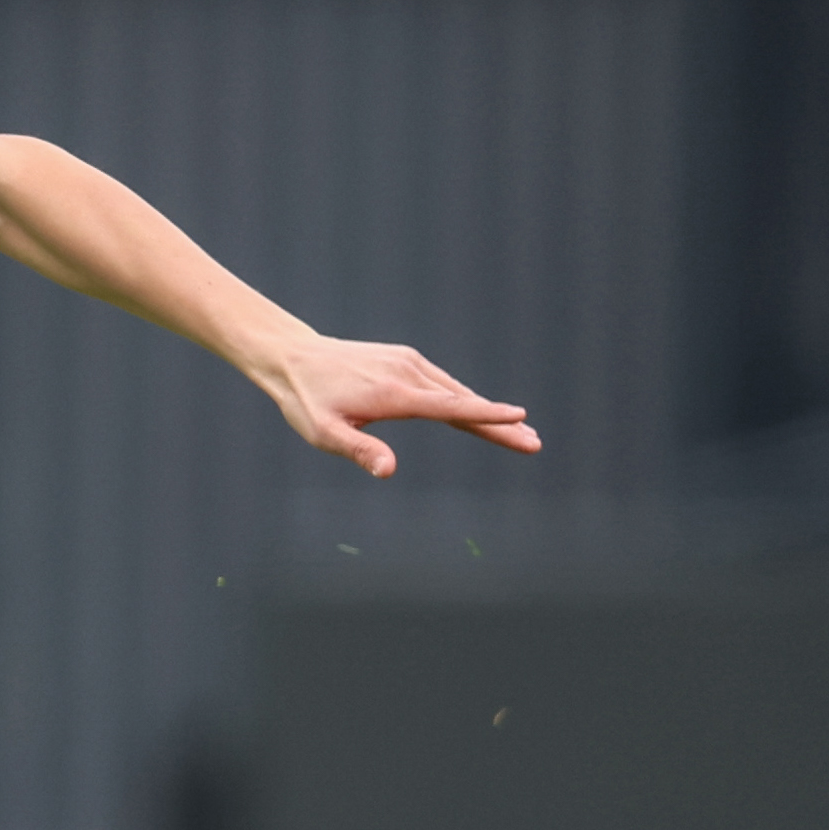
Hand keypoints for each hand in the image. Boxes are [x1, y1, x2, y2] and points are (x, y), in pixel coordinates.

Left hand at [244, 334, 540, 478]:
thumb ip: (359, 451)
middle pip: (463, 402)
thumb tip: (389, 472)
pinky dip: (465, 399)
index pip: (450, 407)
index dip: (486, 415)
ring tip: (521, 431)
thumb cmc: (306, 401)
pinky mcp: (406, 359)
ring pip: (456, 392)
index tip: (519, 417)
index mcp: (394, 394)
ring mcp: (409, 362)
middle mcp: (408, 373)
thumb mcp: (324, 433)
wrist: (293, 357)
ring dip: (487, 412)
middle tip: (535, 443)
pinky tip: (479, 413)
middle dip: (500, 423)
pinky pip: (442, 384)